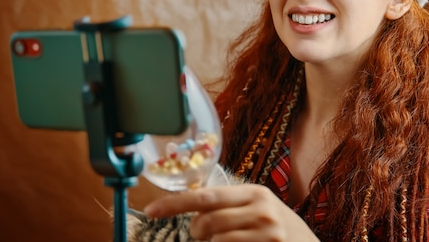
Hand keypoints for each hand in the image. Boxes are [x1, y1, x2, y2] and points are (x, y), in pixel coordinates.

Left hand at [143, 184, 319, 241]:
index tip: (151, 210)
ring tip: (224, 240)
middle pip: (206, 223)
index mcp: (254, 193)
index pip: (205, 196)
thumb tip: (191, 207)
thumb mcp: (258, 206)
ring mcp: (266, 234)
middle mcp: (261, 210)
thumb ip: (228, 204)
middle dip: (196, 231)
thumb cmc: (277, 226)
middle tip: (203, 234)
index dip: (175, 204)